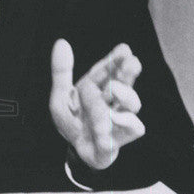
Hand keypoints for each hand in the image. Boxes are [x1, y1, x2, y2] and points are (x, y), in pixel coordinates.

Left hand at [49, 39, 144, 170]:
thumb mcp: (61, 97)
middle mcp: (112, 100)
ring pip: (132, 103)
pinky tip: (113, 117)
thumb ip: (61, 72)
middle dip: (128, 71)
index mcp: (98, 88)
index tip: (124, 49)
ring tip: (113, 88)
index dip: (115, 59)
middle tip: (132, 61)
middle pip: (125, 82)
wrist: (78, 151)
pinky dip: (124, 122)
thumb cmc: (73, 122)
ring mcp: (119, 118)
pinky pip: (133, 127)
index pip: (107, 70)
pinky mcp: (122, 136)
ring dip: (124, 94)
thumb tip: (61, 42)